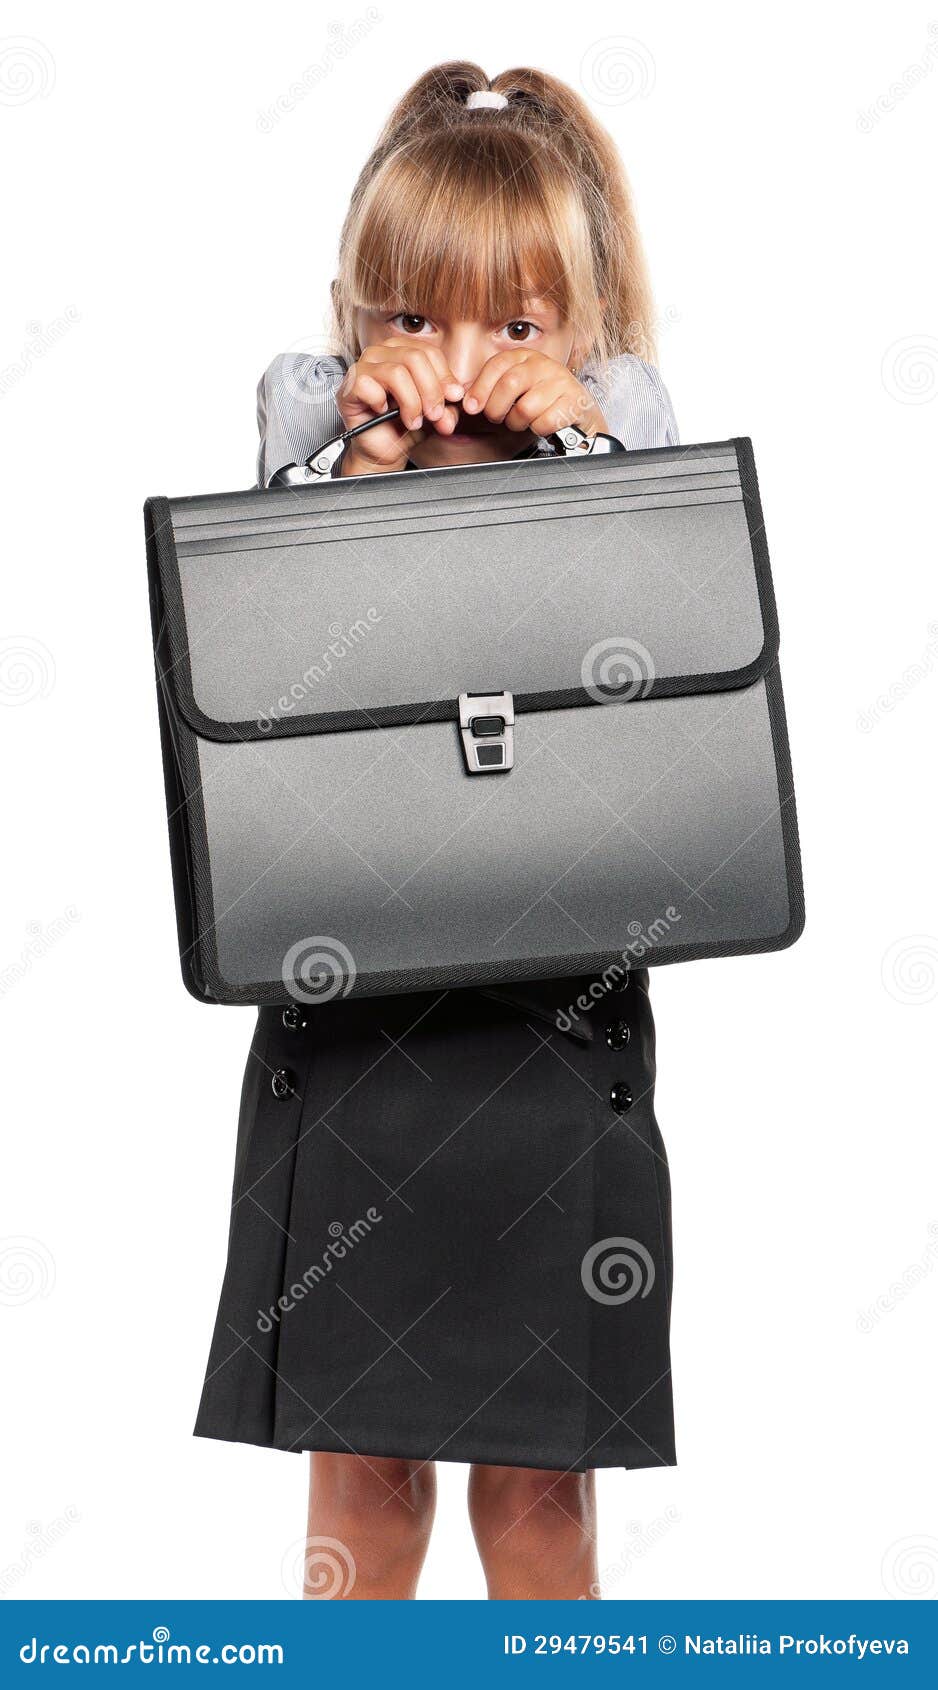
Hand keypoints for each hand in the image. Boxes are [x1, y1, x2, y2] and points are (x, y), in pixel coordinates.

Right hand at [337, 340, 465, 474]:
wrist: (383, 450)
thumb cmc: (404, 425)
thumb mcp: (434, 414)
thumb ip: (448, 405)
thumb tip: (456, 399)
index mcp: (402, 351)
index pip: (429, 352)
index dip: (445, 376)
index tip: (454, 398)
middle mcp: (381, 353)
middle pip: (415, 358)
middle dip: (431, 390)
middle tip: (435, 414)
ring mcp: (362, 367)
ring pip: (396, 373)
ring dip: (411, 402)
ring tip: (414, 421)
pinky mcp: (349, 386)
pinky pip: (369, 385)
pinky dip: (381, 402)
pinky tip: (383, 413)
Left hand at [461, 349, 606, 440]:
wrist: (577, 411)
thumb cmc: (539, 401)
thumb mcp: (514, 390)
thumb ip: (490, 390)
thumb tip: (465, 400)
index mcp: (525, 356)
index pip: (497, 365)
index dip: (480, 388)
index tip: (471, 407)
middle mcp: (543, 363)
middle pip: (509, 384)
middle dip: (497, 409)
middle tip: (500, 418)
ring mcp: (560, 380)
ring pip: (525, 408)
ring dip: (518, 423)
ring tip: (524, 421)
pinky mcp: (573, 400)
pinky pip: (544, 422)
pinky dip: (538, 429)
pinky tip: (542, 424)